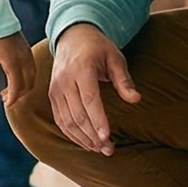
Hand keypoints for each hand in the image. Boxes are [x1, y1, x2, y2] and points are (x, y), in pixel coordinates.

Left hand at [0, 33, 36, 101]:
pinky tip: (14, 80)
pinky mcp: (29, 52)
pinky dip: (26, 79)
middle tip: (4, 98)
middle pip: (27, 85)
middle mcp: (24, 61)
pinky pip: (32, 71)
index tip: (7, 104)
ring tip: (8, 90)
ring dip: (22, 88)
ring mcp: (28, 56)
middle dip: (17, 95)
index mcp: (12, 63)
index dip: (13, 98)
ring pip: (31, 79)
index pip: (17, 87)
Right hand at [48, 23, 139, 154]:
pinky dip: (72, 134)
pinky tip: (85, 142)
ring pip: (67, 121)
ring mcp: (56, 89)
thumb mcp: (115, 58)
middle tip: (109, 149)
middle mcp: (65, 81)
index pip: (89, 99)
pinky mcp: (52, 96)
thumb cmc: (98, 48)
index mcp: (81, 69)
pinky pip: (60, 120)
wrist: (72, 36)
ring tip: (100, 149)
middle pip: (78, 115)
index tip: (107, 137)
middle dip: (93, 135)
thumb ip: (124, 80)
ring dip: (83, 139)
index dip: (98, 120)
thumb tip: (135, 99)